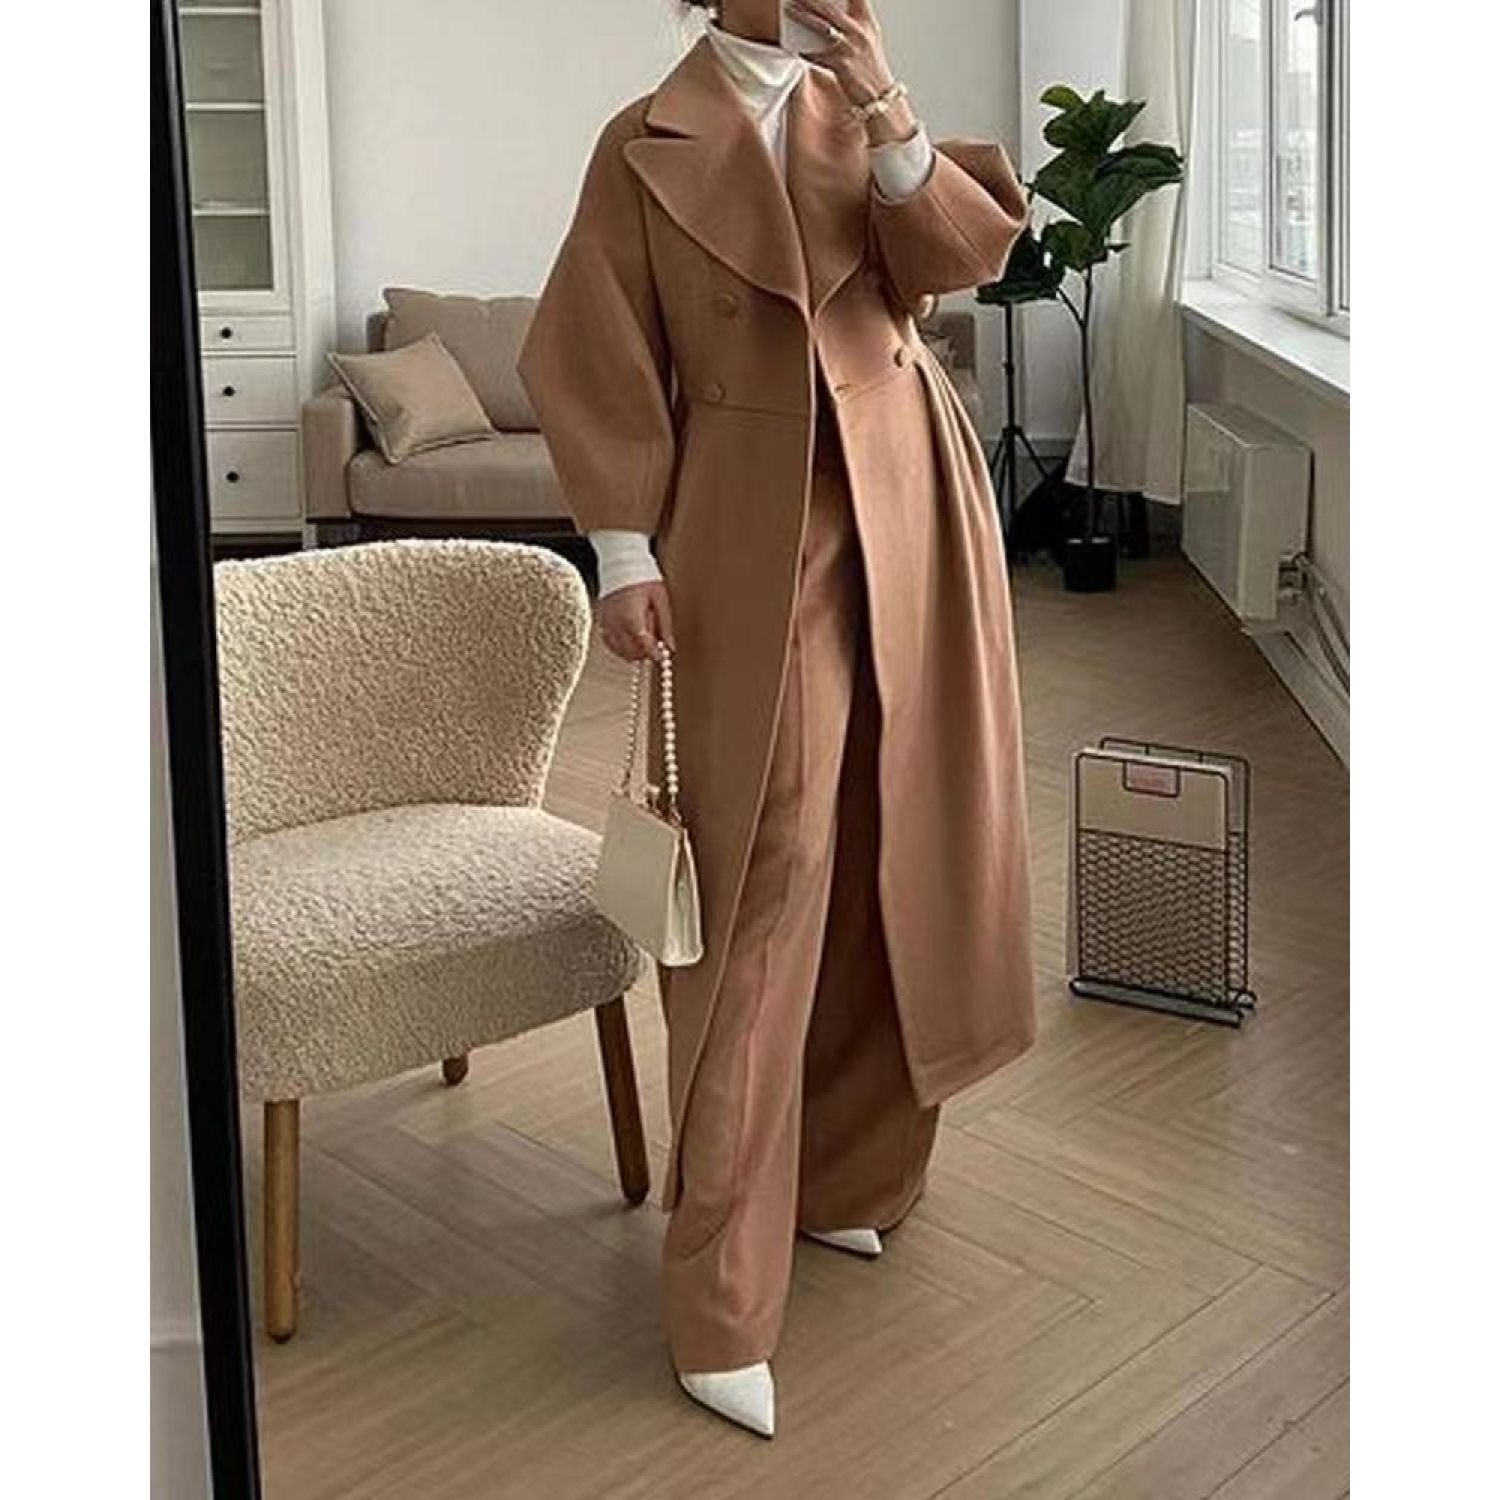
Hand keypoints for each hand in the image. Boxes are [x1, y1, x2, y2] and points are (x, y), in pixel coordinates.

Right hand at [597, 580, 675, 663]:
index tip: (663, 658)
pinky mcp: (601, 620)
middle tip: (656, 649)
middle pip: (630, 652)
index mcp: (631, 617)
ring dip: (632, 652)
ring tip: (644, 643)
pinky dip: (620, 647)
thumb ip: (665, 625)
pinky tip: (630, 641)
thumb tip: (670, 646)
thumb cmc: (642, 578)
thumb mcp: (660, 599)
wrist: (621, 563)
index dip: (654, 655)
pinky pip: (609, 642)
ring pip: (618, 650)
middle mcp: (616, 622)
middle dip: (645, 654)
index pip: (644, 645)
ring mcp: (606, 622)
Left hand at [782, 1, 916, 143]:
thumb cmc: (871, 70)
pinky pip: (817, 55)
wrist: (880, 97)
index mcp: (867, 22)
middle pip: (831, 8)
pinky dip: (805, 50)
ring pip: (822, 27)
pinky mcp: (841, 65)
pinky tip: (795, 46)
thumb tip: (831, 14)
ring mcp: (850, 48)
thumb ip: (854, 22)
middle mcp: (859, 32)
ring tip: (790, 10)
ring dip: (803, 17)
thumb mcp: (869, 39)